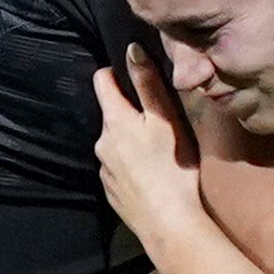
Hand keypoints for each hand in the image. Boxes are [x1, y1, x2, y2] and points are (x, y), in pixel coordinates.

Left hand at [90, 47, 207, 243]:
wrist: (169, 224)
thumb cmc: (172, 168)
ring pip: (115, 143)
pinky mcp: (111, 191)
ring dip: (131, 142)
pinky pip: (119, 169)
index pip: (102, 81)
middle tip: (159, 121)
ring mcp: (104, 169)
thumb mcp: (164, 120)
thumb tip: (131, 50)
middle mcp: (101, 142)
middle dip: (130, 113)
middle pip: (111, 115)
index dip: (116, 73)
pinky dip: (132, 166)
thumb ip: (147, 84)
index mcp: (114, 120)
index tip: (134, 76)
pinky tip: (152, 176)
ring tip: (159, 152)